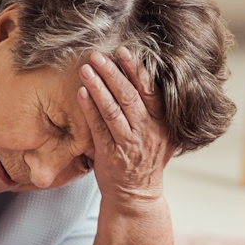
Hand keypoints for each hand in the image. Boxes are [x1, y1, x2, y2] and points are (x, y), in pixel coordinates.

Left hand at [77, 47, 174, 205]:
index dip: (137, 69)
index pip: (151, 90)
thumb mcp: (161, 133)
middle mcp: (148, 130)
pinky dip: (89, 108)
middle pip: (130, 95)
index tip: (124, 51)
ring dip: (99, 86)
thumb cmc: (145, 159)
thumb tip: (147, 76)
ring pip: (114, 110)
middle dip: (113, 72)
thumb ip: (156, 109)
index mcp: (163, 122)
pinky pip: (98, 127)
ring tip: (86, 68)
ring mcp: (129, 142)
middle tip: (99, 54)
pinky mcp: (110, 154)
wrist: (135, 194)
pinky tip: (81, 92)